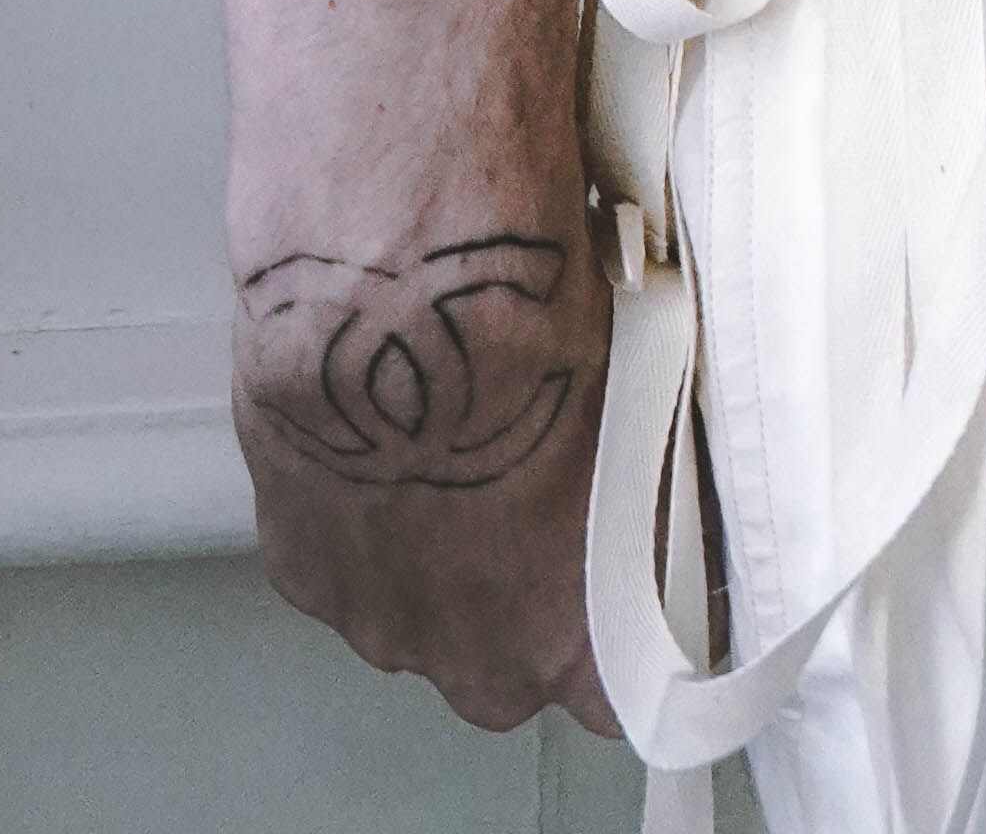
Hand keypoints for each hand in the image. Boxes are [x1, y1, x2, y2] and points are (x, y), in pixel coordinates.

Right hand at [232, 209, 621, 737]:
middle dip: (519, 603)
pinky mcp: (302, 567)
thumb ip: (652, 513)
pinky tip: (383, 440)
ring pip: (415, 617)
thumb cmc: (534, 341)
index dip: (623, 641)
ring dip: (431, 559)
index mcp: (564, 641)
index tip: (631, 595)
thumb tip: (683, 516)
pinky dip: (361, 518)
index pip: (612, 696)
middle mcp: (467, 659)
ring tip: (448, 451)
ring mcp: (376, 621)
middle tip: (531, 500)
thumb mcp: (642, 430)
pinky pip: (344, 566)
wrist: (406, 288)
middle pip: (502, 667)